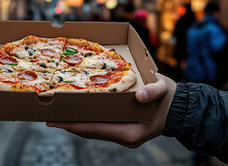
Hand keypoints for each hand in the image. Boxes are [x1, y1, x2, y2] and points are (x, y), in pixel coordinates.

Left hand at [46, 73, 176, 147]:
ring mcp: (122, 136)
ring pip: (93, 132)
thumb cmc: (168, 98)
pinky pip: (100, 128)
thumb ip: (153, 92)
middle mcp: (124, 137)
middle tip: (49, 118)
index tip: (56, 122)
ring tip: (58, 117)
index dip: (74, 125)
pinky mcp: (122, 131)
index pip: (96, 129)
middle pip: (90, 132)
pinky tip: (77, 115)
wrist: (178, 109)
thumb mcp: (163, 89)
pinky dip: (87, 123)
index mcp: (131, 131)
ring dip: (76, 125)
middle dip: (70, 125)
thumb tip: (140, 96)